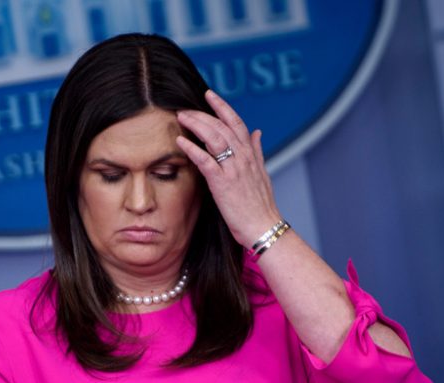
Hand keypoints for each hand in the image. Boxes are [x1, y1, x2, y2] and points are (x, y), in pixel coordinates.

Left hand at [174, 90, 281, 247]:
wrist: (263, 226)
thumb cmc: (259, 204)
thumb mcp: (261, 173)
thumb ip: (257, 151)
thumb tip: (257, 132)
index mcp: (250, 154)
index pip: (236, 122)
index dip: (222, 107)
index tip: (209, 95)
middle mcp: (243, 157)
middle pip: (222, 126)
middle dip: (202, 114)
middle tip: (185, 108)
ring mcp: (233, 169)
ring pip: (214, 138)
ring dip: (196, 125)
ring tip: (181, 118)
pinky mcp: (223, 183)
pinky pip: (206, 161)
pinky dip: (193, 149)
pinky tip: (180, 141)